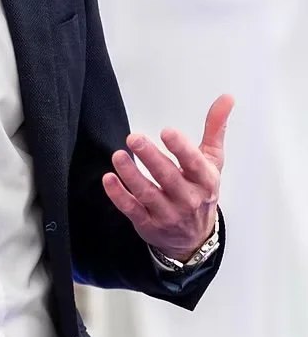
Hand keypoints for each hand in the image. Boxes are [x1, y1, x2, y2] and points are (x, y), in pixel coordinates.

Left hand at [102, 94, 233, 259]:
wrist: (194, 238)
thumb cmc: (201, 192)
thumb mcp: (213, 161)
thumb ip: (215, 129)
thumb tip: (226, 98)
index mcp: (205, 181)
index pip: (194, 163)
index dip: (181, 148)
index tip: (167, 131)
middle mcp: (188, 199)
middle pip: (168, 177)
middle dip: (151, 157)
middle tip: (134, 138)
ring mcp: (167, 213)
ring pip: (147, 194)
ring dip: (131, 174)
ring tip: (118, 156)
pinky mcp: (148, 224)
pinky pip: (131, 209)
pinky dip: (119, 195)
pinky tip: (109, 179)